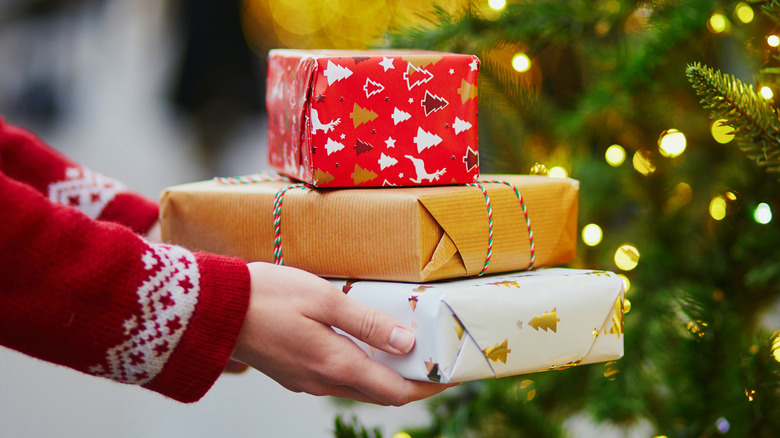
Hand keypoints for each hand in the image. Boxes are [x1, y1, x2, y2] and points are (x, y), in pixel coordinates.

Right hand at [231, 262, 452, 405]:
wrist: (214, 309)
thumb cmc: (267, 297)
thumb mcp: (324, 299)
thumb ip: (367, 323)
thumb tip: (405, 343)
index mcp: (335, 366)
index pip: (395, 391)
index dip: (427, 386)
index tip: (450, 374)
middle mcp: (323, 382)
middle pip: (379, 392)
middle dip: (411, 380)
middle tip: (433, 358)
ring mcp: (306, 381)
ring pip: (358, 385)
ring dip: (385, 372)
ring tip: (405, 346)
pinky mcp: (294, 373)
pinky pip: (337, 376)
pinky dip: (360, 366)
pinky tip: (365, 342)